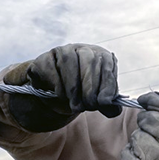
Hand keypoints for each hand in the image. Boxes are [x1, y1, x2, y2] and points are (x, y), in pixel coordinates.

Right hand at [4, 44, 120, 131]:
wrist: (54, 96)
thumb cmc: (81, 95)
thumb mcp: (96, 100)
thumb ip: (107, 104)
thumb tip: (113, 110)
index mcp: (100, 56)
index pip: (107, 64)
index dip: (107, 84)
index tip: (104, 102)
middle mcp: (83, 49)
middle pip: (89, 61)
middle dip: (90, 88)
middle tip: (89, 107)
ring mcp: (62, 51)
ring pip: (69, 61)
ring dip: (74, 86)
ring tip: (76, 105)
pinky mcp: (44, 59)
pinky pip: (51, 67)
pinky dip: (57, 83)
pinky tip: (61, 96)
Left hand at [121, 92, 158, 159]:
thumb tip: (152, 99)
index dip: (153, 100)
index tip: (145, 100)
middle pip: (150, 119)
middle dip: (148, 124)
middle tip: (154, 137)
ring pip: (137, 136)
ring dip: (141, 143)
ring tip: (154, 157)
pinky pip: (128, 152)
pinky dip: (132, 156)